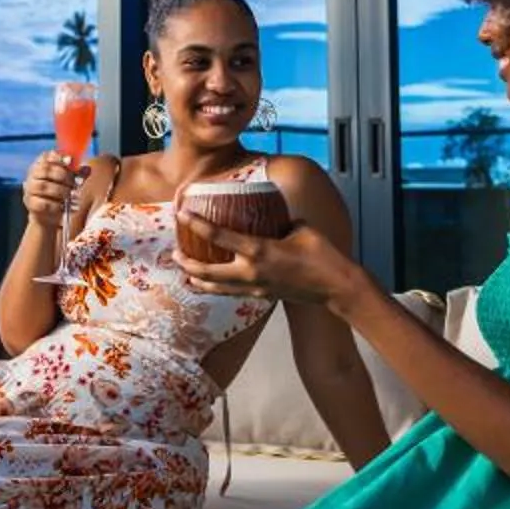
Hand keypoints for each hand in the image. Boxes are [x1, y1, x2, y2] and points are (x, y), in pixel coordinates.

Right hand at [20, 151, 89, 227]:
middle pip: (45, 170)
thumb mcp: (69, 181)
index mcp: (41, 164)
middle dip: (62, 175)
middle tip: (75, 183)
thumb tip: (87, 169)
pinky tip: (65, 207)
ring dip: (60, 190)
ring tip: (72, 196)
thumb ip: (78, 174)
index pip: (46, 156)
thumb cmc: (60, 192)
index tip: (70, 161)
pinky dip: (56, 205)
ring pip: (43, 186)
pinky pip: (43, 203)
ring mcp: (30, 189)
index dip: (57, 157)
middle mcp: (33, 175)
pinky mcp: (31, 203)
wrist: (48, 214)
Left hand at [178, 221, 359, 306]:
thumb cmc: (321, 254)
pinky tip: (209, 284)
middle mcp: (251, 272)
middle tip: (175, 252)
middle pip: (206, 272)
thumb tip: (267, 212)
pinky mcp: (260, 296)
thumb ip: (277, 220)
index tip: (181, 214)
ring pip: (215, 288)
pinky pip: (230, 293)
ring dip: (196, 280)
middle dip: (186, 263)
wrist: (334, 286)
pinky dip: (215, 288)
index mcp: (259, 250)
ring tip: (184, 271)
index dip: (196, 224)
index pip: (218, 237)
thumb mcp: (298, 227)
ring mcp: (254, 287)